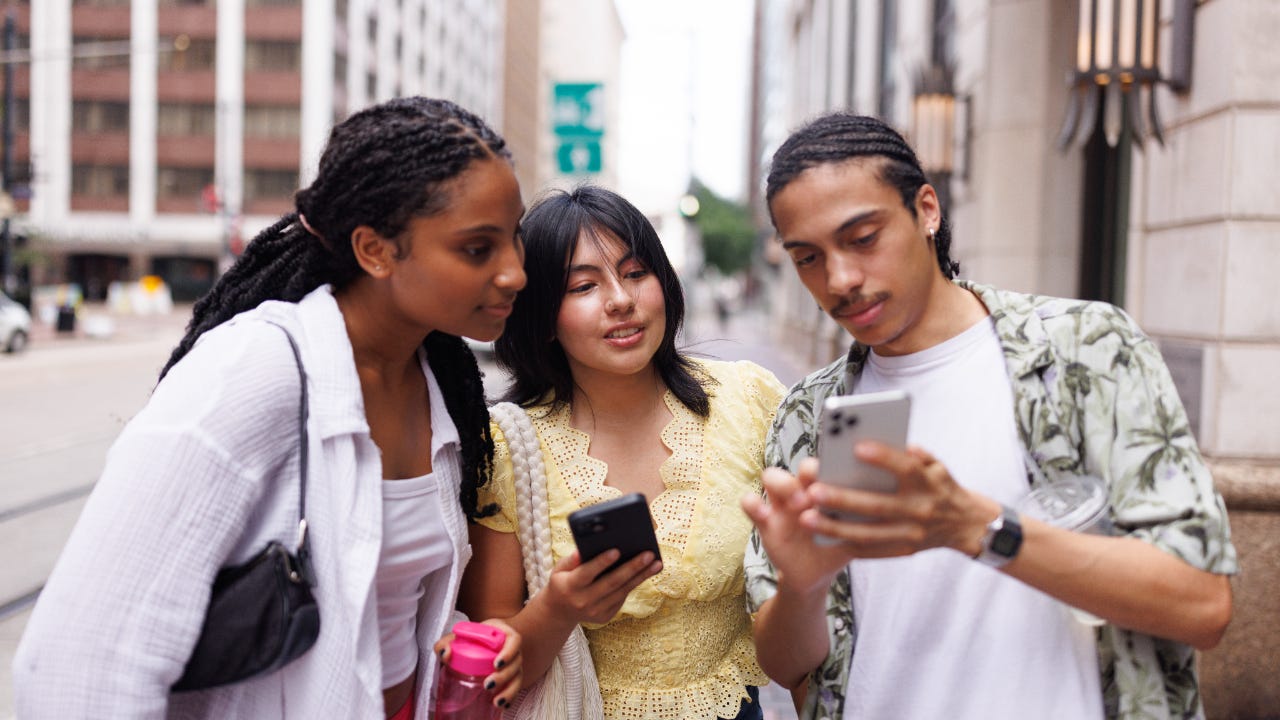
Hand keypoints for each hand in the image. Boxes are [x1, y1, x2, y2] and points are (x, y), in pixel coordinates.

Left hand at [433, 619, 524, 709]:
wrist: (473, 646)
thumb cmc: (467, 640)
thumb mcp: (454, 638)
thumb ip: (445, 643)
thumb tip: (446, 653)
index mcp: (502, 633)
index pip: (514, 640)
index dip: (509, 652)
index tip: (496, 664)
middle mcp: (511, 648)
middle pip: (516, 662)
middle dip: (504, 676)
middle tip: (488, 685)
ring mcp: (513, 663)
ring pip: (518, 677)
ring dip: (510, 691)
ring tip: (496, 702)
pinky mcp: (511, 677)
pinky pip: (515, 688)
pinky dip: (510, 697)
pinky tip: (503, 705)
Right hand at [539, 549, 661, 625]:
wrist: (559, 612)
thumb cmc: (562, 582)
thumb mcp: (559, 569)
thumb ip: (571, 560)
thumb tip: (584, 550)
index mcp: (569, 586)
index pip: (587, 573)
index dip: (601, 562)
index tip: (617, 550)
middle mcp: (583, 601)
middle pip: (611, 583)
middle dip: (632, 568)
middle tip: (648, 554)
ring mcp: (595, 611)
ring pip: (622, 591)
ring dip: (641, 577)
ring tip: (656, 563)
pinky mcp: (605, 617)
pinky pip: (622, 598)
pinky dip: (634, 584)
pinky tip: (646, 573)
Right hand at [741, 459, 859, 594]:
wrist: (816, 573)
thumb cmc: (840, 545)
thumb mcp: (857, 533)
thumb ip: (868, 518)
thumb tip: (897, 503)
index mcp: (830, 486)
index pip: (832, 463)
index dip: (836, 463)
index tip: (846, 471)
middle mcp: (805, 488)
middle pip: (801, 465)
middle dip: (810, 471)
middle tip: (823, 487)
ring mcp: (782, 502)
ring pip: (772, 476)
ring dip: (784, 484)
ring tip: (799, 503)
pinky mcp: (764, 520)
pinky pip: (749, 503)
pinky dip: (753, 504)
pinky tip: (762, 512)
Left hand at [799, 443, 994, 557]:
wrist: (967, 525)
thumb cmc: (942, 486)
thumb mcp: (937, 466)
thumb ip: (915, 455)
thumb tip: (897, 445)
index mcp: (928, 483)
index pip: (905, 468)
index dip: (883, 457)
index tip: (856, 447)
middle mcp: (920, 509)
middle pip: (878, 505)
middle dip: (843, 500)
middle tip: (813, 491)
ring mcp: (913, 534)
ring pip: (869, 533)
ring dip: (835, 528)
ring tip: (807, 519)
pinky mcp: (906, 550)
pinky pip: (872, 550)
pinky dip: (847, 544)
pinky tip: (823, 537)